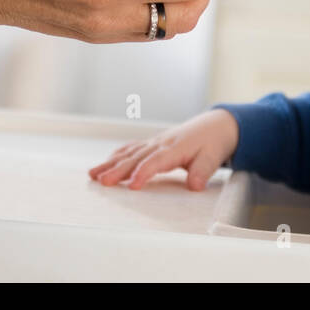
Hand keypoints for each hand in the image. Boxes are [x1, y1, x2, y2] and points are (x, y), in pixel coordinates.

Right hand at [87, 108, 239, 189]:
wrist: (216, 125)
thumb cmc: (213, 142)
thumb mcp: (213, 157)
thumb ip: (203, 171)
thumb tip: (194, 185)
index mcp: (176, 148)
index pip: (156, 161)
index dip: (143, 172)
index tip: (132, 185)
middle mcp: (161, 143)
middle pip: (136, 157)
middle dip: (118, 170)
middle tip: (102, 181)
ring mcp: (155, 142)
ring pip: (129, 153)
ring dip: (111, 163)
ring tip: (93, 174)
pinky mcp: (153, 143)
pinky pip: (132, 148)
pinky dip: (118, 155)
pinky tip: (106, 162)